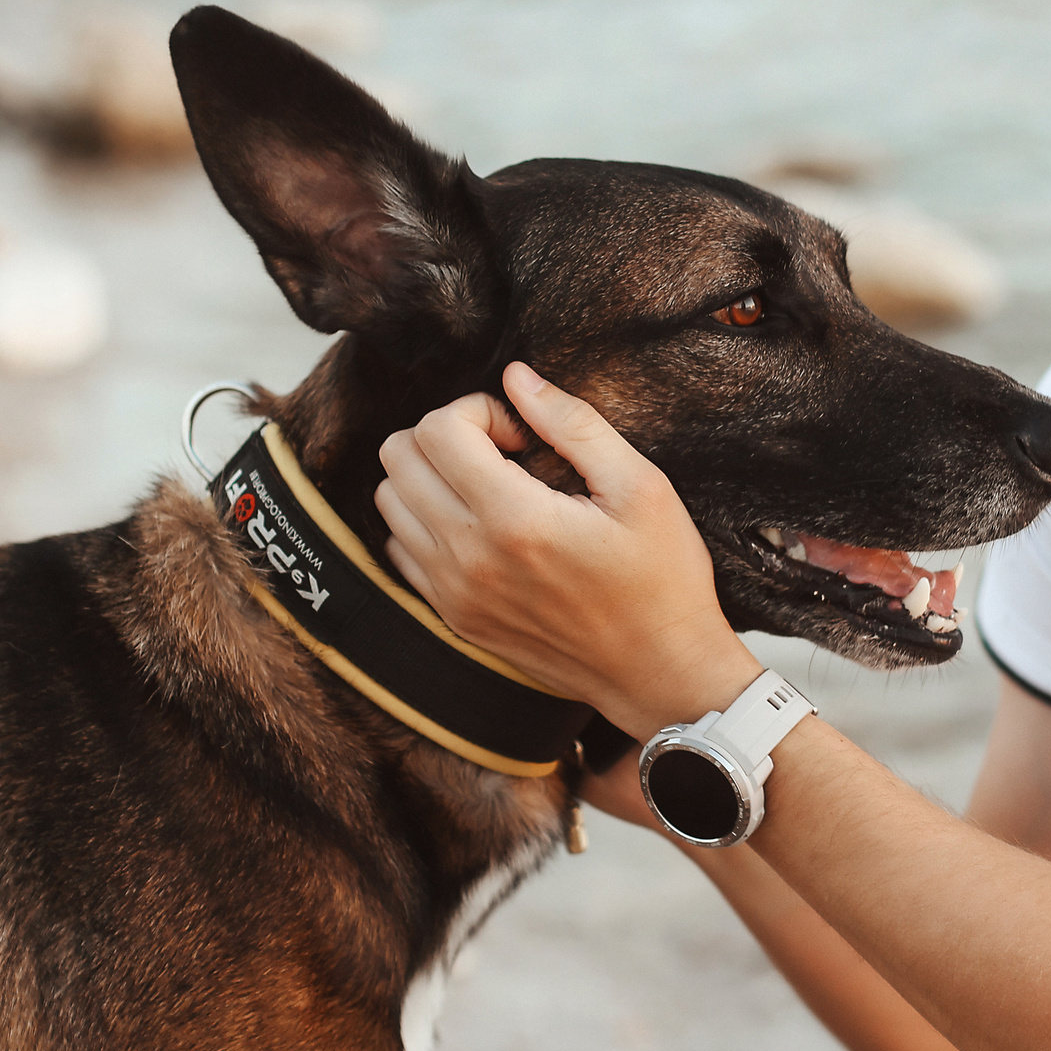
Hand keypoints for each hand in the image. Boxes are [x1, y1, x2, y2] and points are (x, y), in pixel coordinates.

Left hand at [375, 363, 761, 738]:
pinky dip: (426, 521)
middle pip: (399, 455)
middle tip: (504, 452)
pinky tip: (480, 525)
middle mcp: (469, 558)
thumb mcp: (641, 487)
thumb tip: (517, 377)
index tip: (524, 435)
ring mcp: (453, 593)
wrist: (659, 674)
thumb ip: (573, 424)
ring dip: (430, 475)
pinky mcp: (453, 617)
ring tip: (491, 486)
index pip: (438, 429)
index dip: (480, 410)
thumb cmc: (662, 580)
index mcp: (515, 520)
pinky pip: (400, 548)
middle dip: (448, 434)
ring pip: (388, 499)